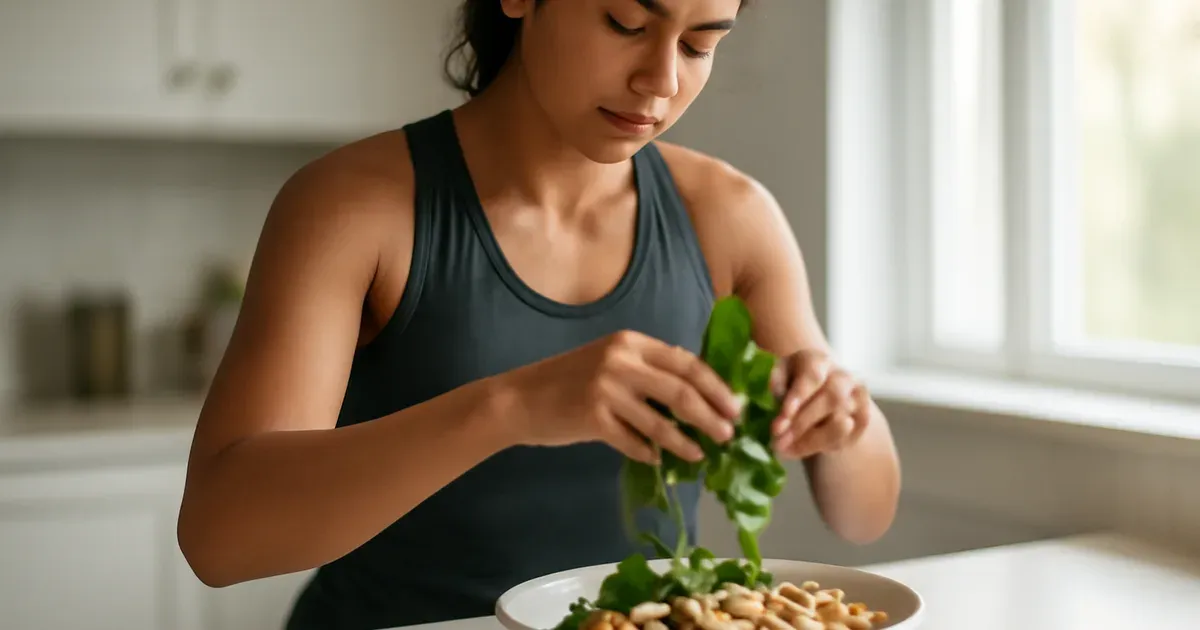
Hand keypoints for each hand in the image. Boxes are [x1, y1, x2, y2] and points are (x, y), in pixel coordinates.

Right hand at [503, 330, 744, 463]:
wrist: (519, 399)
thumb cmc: (568, 380)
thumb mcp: (610, 360)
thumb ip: (647, 369)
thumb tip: (696, 393)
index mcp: (630, 341)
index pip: (686, 362)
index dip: (716, 386)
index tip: (734, 406)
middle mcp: (621, 360)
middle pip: (681, 390)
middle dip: (711, 414)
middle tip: (729, 433)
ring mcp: (606, 389)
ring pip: (661, 422)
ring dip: (686, 441)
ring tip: (702, 453)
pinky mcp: (593, 418)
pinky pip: (634, 442)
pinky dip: (650, 453)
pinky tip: (660, 461)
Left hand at [769, 350, 870, 459]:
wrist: (817, 398)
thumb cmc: (792, 386)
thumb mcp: (778, 379)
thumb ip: (776, 382)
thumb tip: (776, 391)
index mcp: (819, 361)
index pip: (813, 375)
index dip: (798, 397)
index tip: (782, 419)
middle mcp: (843, 377)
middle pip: (831, 399)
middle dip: (802, 424)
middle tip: (778, 442)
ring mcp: (857, 398)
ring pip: (840, 423)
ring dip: (811, 440)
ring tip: (785, 449)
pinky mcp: (863, 419)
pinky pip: (847, 437)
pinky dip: (823, 446)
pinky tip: (803, 448)